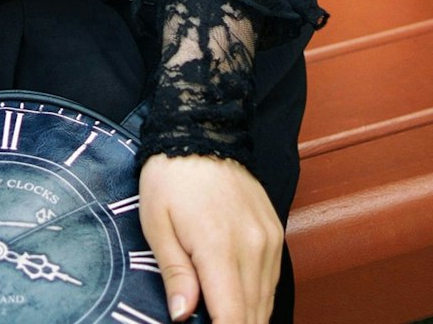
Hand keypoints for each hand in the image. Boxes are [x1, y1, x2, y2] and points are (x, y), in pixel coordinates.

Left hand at [139, 152, 281, 323]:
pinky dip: (257, 298)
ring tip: (220, 314)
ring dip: (247, 317)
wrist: (201, 129)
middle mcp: (253, 247)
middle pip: (253, 317)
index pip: (232, 318)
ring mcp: (269, 239)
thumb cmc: (171, 175)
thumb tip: (183, 316)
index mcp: (219, 247)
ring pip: (266, 302)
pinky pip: (272, 280)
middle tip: (207, 320)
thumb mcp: (156, 221)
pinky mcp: (276, 232)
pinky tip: (238, 301)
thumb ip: (174, 273)